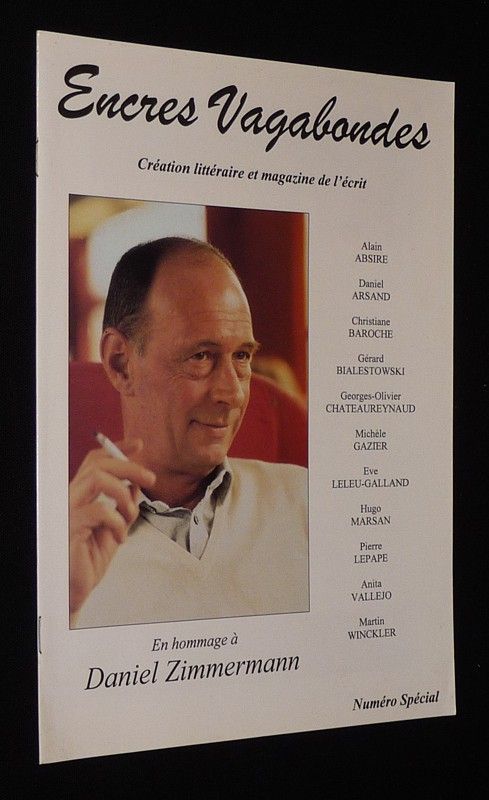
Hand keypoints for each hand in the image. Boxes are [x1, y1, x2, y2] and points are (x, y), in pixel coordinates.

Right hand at [69, 438, 155, 615]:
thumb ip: (124, 505)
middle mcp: (72, 497)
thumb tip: (137, 484)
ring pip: (98, 479)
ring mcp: (69, 510)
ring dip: (123, 493)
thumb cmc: (90, 558)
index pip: (96, 460)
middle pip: (99, 463)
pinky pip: (100, 510)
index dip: (117, 448)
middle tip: (151, 479)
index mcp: (82, 494)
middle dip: (130, 466)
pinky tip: (120, 537)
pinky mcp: (70, 527)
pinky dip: (118, 522)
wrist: (76, 589)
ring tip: (131, 515)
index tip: (139, 444)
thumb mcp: (116, 527)